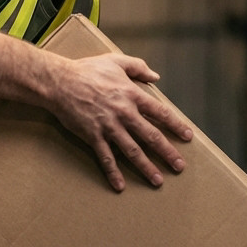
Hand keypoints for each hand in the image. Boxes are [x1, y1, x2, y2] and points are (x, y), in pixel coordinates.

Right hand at [45, 53, 193, 191]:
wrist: (59, 82)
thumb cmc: (87, 70)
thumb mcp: (115, 60)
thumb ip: (138, 67)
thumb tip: (156, 76)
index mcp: (131, 94)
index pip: (160, 113)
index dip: (176, 125)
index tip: (187, 136)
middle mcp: (124, 113)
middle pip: (151, 136)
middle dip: (167, 152)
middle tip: (179, 166)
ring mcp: (108, 126)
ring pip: (132, 150)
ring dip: (146, 167)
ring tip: (157, 180)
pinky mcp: (93, 135)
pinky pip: (105, 157)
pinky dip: (113, 172)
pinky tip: (120, 185)